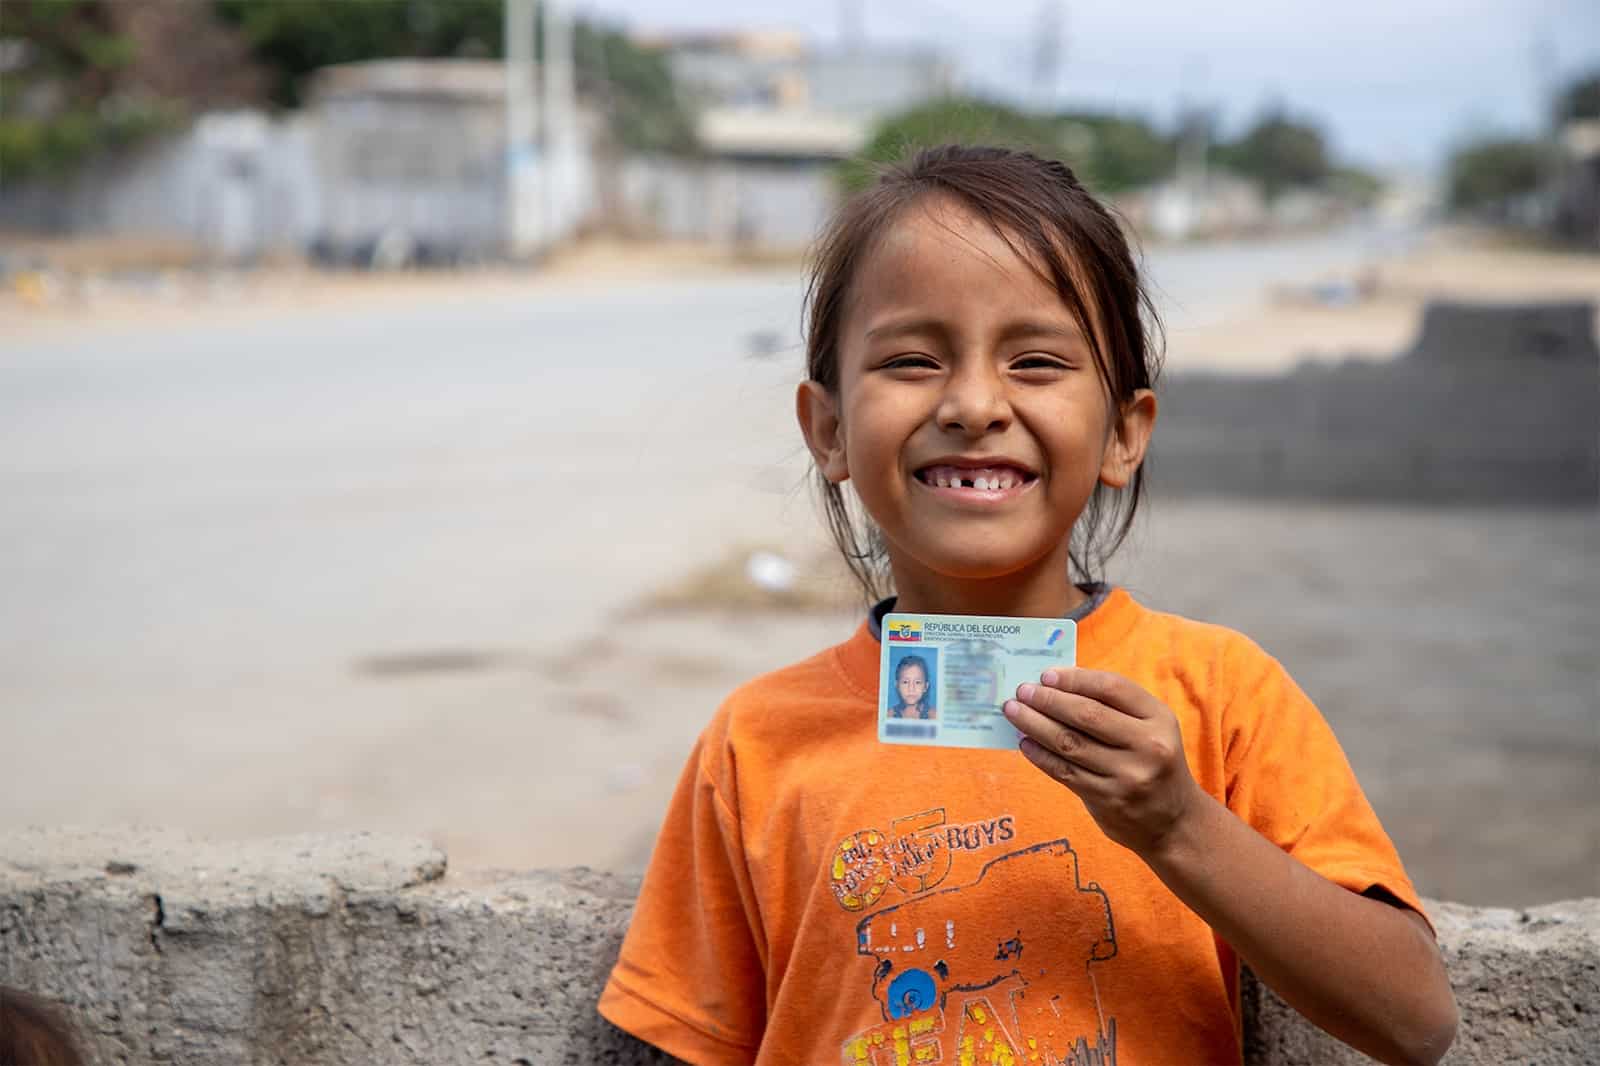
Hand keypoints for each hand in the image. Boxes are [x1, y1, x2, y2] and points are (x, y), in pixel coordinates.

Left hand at [1002, 668, 1200, 856]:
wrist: (1175, 821)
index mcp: (1159, 719)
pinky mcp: (1107, 800)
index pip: (1112, 688)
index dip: (1076, 678)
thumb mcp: (1150, 727)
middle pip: (1087, 715)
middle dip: (1048, 700)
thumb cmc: (1153, 761)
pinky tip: (1025, 742)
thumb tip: (1058, 683)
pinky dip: (1040, 755)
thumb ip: (1114, 705)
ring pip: (1070, 743)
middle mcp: (1147, 746)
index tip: (1047, 675)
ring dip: (1035, 724)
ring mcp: (1127, 776)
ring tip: (1014, 712)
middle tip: (1022, 691)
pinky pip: (1064, 772)